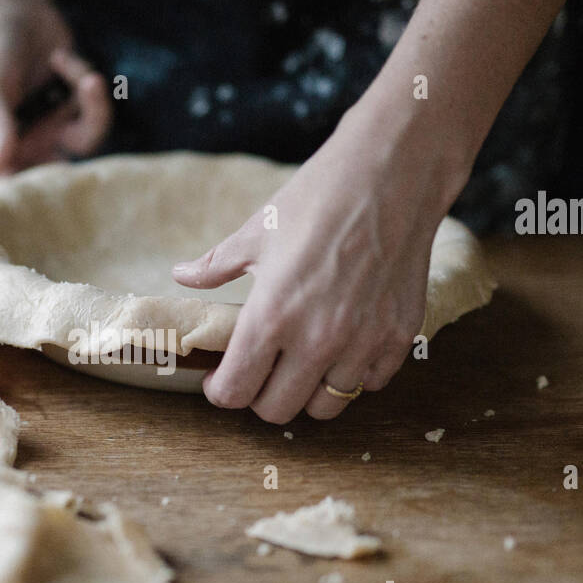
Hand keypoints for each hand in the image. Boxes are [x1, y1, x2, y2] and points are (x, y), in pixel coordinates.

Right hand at [0, 0, 111, 179]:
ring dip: (95, 107)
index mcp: (2, 147)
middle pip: (63, 171)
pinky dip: (82, 78)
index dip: (33, 192)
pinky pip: (96, 105)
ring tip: (90, 78)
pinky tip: (61, 58)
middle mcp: (33, 143)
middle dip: (78, 156)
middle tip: (81, 145)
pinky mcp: (81, 105)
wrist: (18, 12)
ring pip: (90, 138)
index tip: (46, 187)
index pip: (17, 183)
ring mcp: (59, 125)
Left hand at [172, 95, 470, 423]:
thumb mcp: (258, 230)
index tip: (221, 380)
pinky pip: (370, 382)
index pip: (236, 390)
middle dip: (260, 397)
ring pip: (326, 405)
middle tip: (260, 372)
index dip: (221, 391)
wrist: (394, 171)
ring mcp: (363, 341)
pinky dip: (354, 374)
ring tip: (302, 363)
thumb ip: (217, 265)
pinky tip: (344, 346)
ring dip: (308, 391)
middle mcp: (318, 339)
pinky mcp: (399, 335)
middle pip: (277, 410)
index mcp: (272, 315)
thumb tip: (183, 275)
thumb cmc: (319, 196)